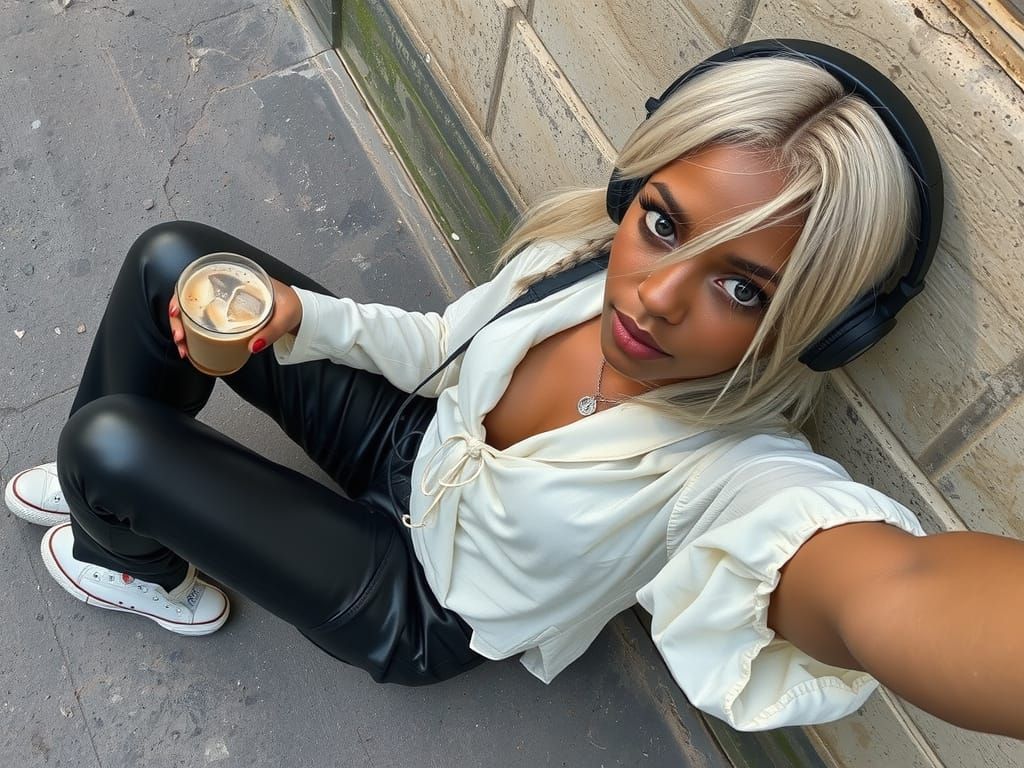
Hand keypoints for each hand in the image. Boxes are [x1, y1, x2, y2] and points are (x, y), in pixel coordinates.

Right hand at [167, 277, 302, 358]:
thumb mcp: (285, 317)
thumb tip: (251, 347)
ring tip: (183, 347)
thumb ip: (271, 331)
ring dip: (183, 329)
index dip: (182, 294)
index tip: (176, 311)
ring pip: (193, 312)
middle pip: (190, 298)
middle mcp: (227, 288)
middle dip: (178, 320)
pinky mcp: (226, 315)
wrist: (300, 311)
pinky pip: (204, 322)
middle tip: (180, 338)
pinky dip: (194, 334)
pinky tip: (190, 346)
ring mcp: (224, 302)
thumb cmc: (292, 306)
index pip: (200, 278)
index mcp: (239, 277)